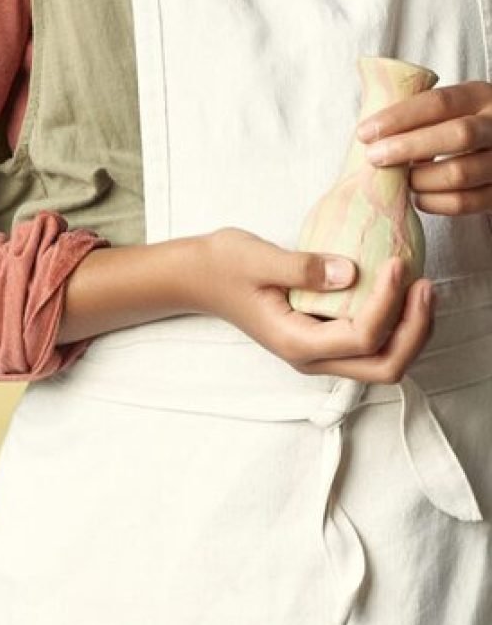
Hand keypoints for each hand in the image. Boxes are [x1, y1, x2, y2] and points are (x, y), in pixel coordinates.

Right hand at [198, 228, 434, 385]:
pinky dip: (396, 325)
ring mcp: (319, 352)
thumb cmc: (223, 264)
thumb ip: (302, 267)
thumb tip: (351, 271)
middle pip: (384, 366)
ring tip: (422, 288)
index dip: (387, 304)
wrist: (197, 277)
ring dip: (411, 331)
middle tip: (426, 285)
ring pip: (383, 362)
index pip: (360, 338)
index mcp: (296, 342)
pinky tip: (400, 292)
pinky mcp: (323, 339)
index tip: (397, 263)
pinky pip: (371, 346)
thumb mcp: (257, 257)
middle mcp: (312, 358)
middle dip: (415, 331)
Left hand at [357, 81, 491, 215]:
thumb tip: (370, 132)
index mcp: (480, 96)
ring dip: (420, 179)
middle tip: (374, 157)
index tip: (366, 132)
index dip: (400, 117)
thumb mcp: (453, 106)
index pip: (439, 102)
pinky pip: (468, 202)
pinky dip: (436, 203)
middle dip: (408, 147)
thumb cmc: (462, 121)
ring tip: (398, 179)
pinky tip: (418, 197)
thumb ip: (421, 113)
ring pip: (461, 174)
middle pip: (457, 135)